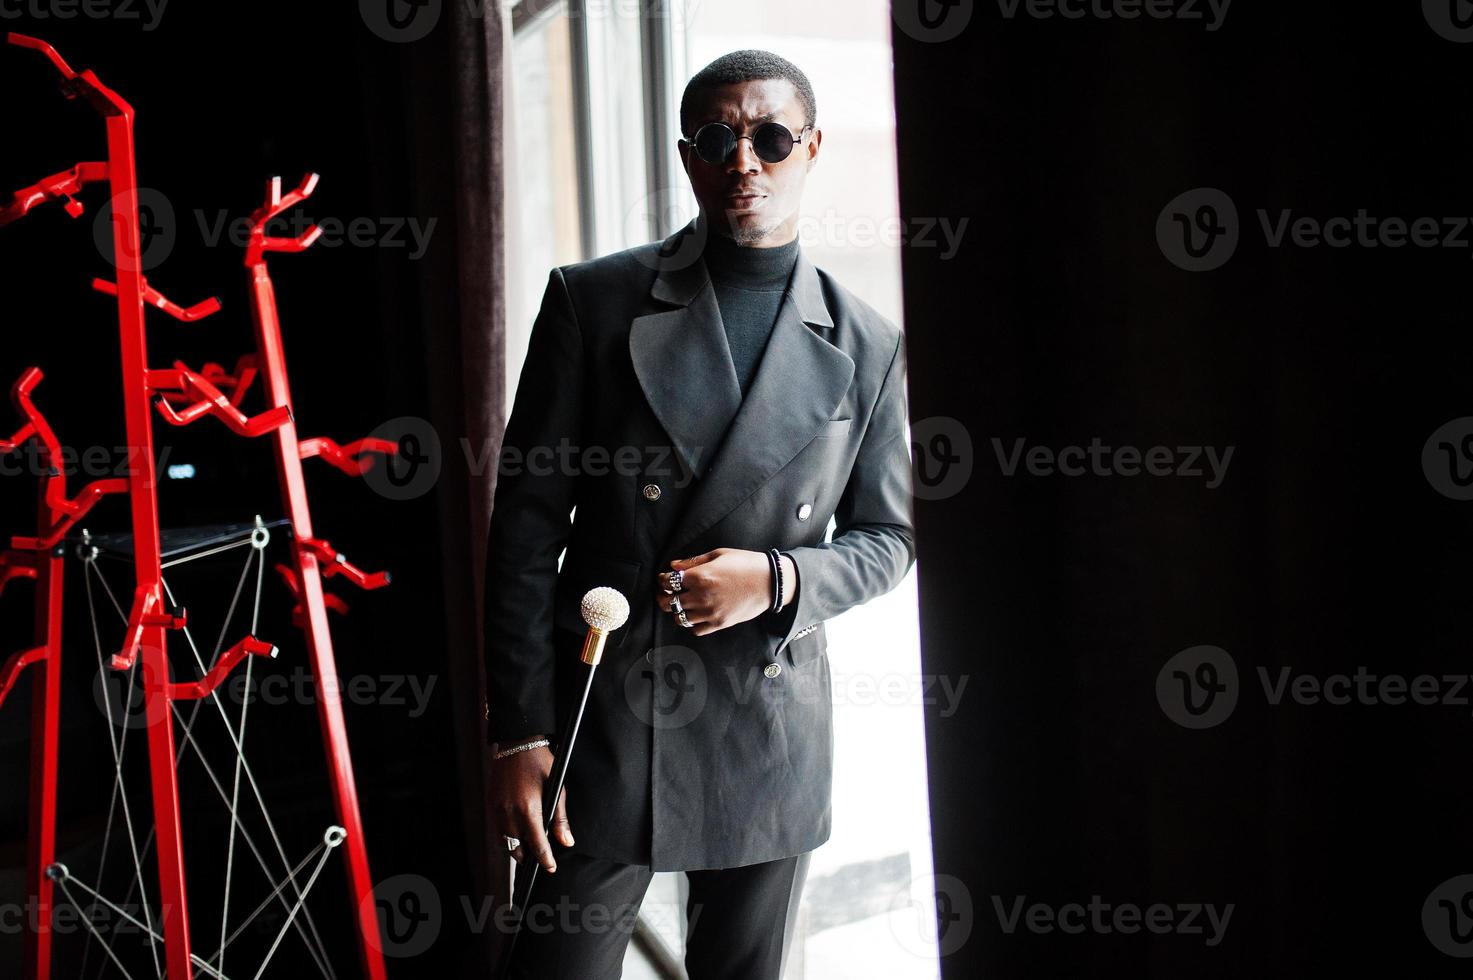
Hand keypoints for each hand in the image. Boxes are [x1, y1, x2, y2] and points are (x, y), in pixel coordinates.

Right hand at [488, 741, 571, 873]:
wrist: (517, 744)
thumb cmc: (540, 762)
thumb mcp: (557, 788)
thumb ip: (560, 819)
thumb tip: (566, 841)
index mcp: (529, 810)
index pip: (537, 845)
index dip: (545, 860)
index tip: (550, 868)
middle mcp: (510, 813)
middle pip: (518, 849)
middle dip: (528, 857)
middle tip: (539, 858)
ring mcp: (498, 809)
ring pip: (505, 842)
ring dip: (516, 848)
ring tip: (528, 848)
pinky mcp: (492, 804)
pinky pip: (498, 829)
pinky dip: (507, 836)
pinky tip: (517, 833)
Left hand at [655, 547, 795, 635]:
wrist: (770, 582)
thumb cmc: (745, 564)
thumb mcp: (718, 555)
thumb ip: (693, 562)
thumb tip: (673, 566)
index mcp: (699, 576)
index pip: (668, 582)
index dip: (662, 580)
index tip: (664, 579)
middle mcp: (701, 596)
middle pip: (669, 603)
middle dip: (664, 597)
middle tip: (668, 594)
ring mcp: (710, 612)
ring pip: (680, 618)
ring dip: (678, 611)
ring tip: (683, 604)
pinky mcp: (719, 623)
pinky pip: (696, 630)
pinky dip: (692, 624)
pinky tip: (697, 614)